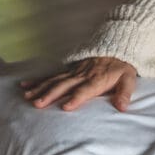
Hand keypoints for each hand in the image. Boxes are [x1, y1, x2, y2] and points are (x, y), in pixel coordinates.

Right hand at [19, 57, 137, 111]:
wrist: (116, 47)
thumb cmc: (122, 67)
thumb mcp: (129, 79)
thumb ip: (125, 93)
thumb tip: (122, 107)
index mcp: (97, 79)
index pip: (85, 90)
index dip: (76, 98)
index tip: (65, 107)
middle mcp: (82, 75)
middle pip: (64, 85)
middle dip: (51, 95)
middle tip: (38, 104)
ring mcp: (73, 72)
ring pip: (54, 80)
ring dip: (41, 88)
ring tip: (28, 97)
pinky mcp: (68, 70)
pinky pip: (51, 75)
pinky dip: (38, 80)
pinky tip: (26, 85)